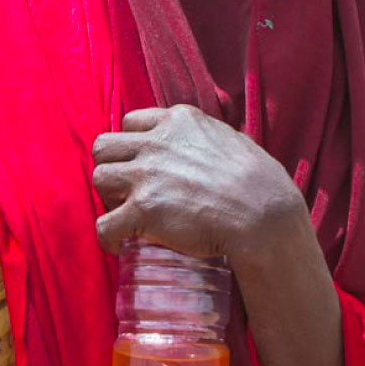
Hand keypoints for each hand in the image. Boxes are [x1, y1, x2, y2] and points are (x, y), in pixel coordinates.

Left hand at [90, 105, 311, 273]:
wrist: (265, 217)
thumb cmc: (261, 184)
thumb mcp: (231, 141)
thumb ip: (205, 137)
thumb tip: (200, 145)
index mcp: (179, 121)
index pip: (130, 123)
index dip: (131, 146)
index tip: (140, 164)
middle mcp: (157, 142)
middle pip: (104, 147)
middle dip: (112, 167)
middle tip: (128, 190)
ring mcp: (147, 175)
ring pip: (99, 179)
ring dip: (109, 198)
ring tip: (128, 214)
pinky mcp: (143, 210)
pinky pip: (103, 224)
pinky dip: (108, 237)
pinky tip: (120, 244)